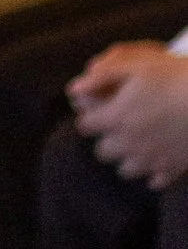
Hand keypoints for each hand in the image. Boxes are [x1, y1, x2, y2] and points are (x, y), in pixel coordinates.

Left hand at [70, 41, 187, 185]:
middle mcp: (129, 144)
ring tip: (140, 142)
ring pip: (126, 170)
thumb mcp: (135, 67)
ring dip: (128, 157)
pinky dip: (154, 172)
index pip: (85, 126)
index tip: (100, 111)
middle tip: (120, 127)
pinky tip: (160, 157)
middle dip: (107, 140)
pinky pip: (155, 181)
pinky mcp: (172, 170)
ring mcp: (151, 160)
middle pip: (103, 152)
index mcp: (115, 119)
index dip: (90, 117)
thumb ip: (101, 77)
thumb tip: (74, 90)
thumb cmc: (173, 78)